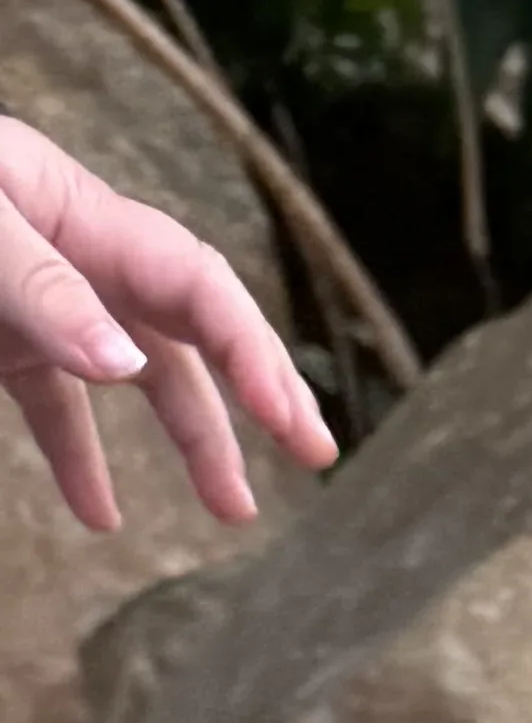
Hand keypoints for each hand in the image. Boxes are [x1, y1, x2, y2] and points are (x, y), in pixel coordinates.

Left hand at [0, 112, 335, 535]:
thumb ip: (40, 290)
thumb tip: (126, 367)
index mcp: (72, 204)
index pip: (192, 283)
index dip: (251, 350)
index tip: (291, 425)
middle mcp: (67, 246)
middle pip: (184, 325)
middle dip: (249, 394)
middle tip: (310, 459)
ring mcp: (30, 293)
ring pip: (131, 371)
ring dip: (183, 440)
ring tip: (230, 515)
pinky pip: (49, 401)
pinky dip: (78, 458)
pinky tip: (101, 518)